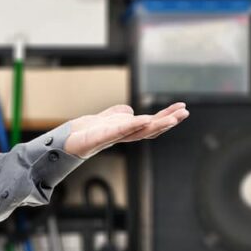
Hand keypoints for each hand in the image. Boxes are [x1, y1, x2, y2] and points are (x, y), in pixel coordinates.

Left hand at [64, 103, 188, 158]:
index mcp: (125, 131)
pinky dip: (130, 126)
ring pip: (138, 132)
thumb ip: (117, 114)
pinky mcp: (97, 139)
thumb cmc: (85, 132)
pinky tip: (143, 119)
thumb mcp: (105, 119)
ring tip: (171, 118)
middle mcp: (122, 136)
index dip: (166, 117)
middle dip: (168, 121)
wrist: (65, 141)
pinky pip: (116, 133)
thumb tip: (129, 110)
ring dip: (156, 125)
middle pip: (149, 129)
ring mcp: (111, 138)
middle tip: (185, 113)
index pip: (150, 124)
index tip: (182, 109)